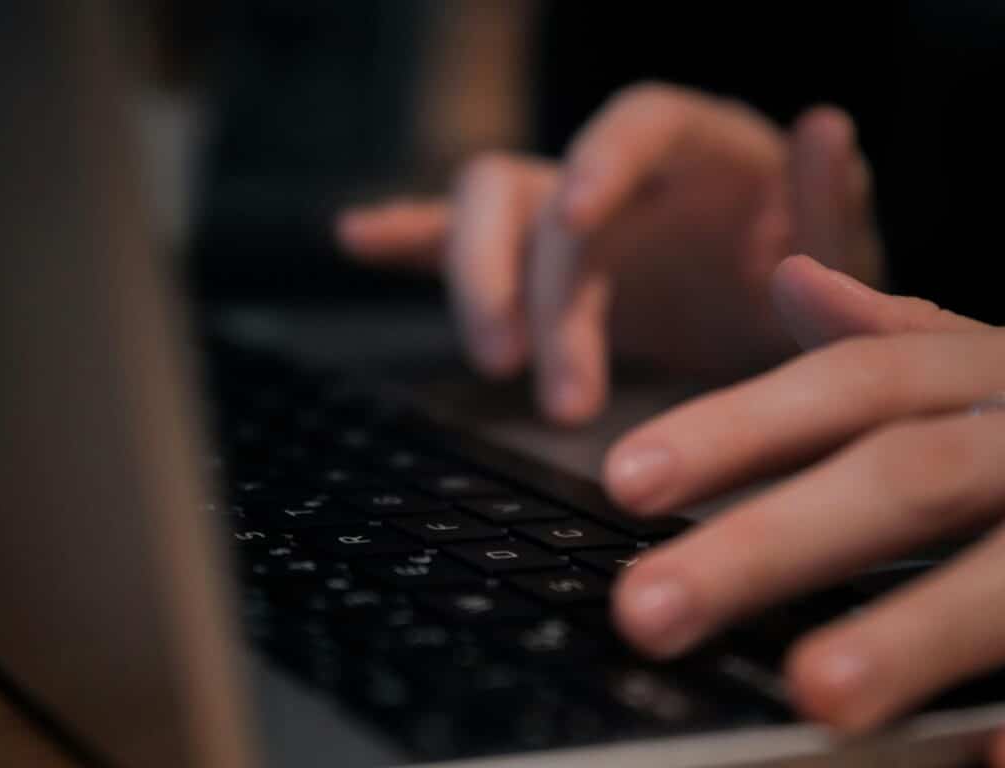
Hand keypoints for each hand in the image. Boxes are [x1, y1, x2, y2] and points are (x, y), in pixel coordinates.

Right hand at [336, 84, 882, 424]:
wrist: (770, 324)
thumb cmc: (809, 292)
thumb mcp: (844, 268)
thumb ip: (835, 211)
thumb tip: (825, 125)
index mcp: (703, 146)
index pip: (638, 121)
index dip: (599, 159)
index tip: (574, 220)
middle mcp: (620, 167)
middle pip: (534, 186)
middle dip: (525, 283)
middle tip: (549, 393)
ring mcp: (565, 208)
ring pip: (482, 211)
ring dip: (471, 285)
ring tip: (494, 364)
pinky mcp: (535, 257)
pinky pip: (457, 236)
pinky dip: (409, 237)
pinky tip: (356, 238)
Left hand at [605, 255, 1004, 761]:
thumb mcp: (990, 359)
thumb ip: (893, 334)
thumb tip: (795, 279)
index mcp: (983, 375)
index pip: (843, 387)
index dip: (734, 428)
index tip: (624, 480)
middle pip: (901, 479)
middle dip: (769, 544)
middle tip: (649, 613)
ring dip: (914, 634)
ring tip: (815, 695)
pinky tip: (988, 761)